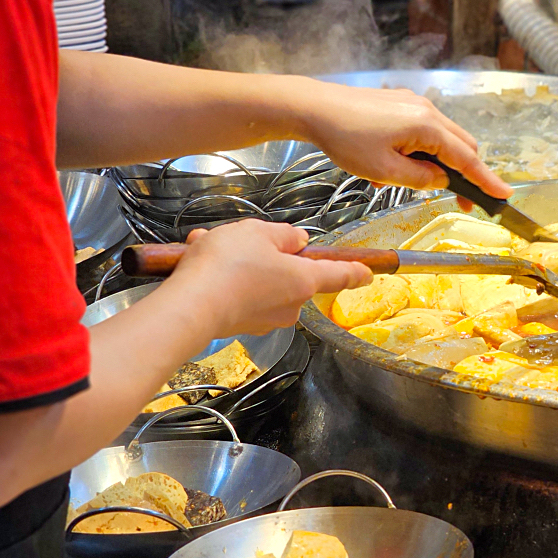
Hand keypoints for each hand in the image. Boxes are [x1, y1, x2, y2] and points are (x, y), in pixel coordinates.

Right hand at [164, 220, 372, 335]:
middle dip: (266, 254)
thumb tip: (297, 241)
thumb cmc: (227, 266)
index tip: (368, 272)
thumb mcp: (258, 232)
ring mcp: (265, 318)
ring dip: (237, 263)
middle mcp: (290, 305)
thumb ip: (283, 235)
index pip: (340, 275)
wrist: (188, 306)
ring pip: (259, 281)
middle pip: (291, 274)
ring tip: (210, 248)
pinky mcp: (240, 324)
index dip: (356, 271)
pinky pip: (237, 293)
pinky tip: (197, 264)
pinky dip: (221, 278)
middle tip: (241, 239)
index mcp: (304, 280)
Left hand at [294, 83, 512, 210]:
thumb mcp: (384, 171)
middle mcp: (427, 110)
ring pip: (444, 138)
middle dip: (466, 174)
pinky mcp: (402, 103)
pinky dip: (425, 149)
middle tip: (460, 202)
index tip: (504, 195)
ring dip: (440, 162)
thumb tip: (442, 181)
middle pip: (462, 145)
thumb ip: (420, 179)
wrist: (315, 107)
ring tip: (410, 179)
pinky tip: (400, 162)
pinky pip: (426, 129)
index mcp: (427, 126)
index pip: (466, 159)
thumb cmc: (345, 139)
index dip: (486, 180)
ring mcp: (415, 103)